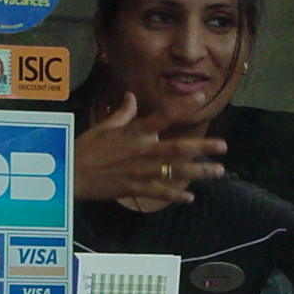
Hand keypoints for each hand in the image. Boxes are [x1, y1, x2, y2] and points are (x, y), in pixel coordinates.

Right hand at [73, 92, 226, 205]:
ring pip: (175, 171)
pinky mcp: (135, 188)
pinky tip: (190, 197)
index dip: (183, 105)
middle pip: (178, 148)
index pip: (163, 115)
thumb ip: (122, 113)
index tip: (202, 96)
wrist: (70, 174)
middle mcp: (143, 150)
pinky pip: (160, 192)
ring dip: (199, 172)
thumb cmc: (85, 148)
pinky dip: (175, 196)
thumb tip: (131, 97)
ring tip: (218, 171)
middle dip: (203, 147)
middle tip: (223, 146)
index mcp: (135, 132)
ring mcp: (141, 171)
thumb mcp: (103, 127)